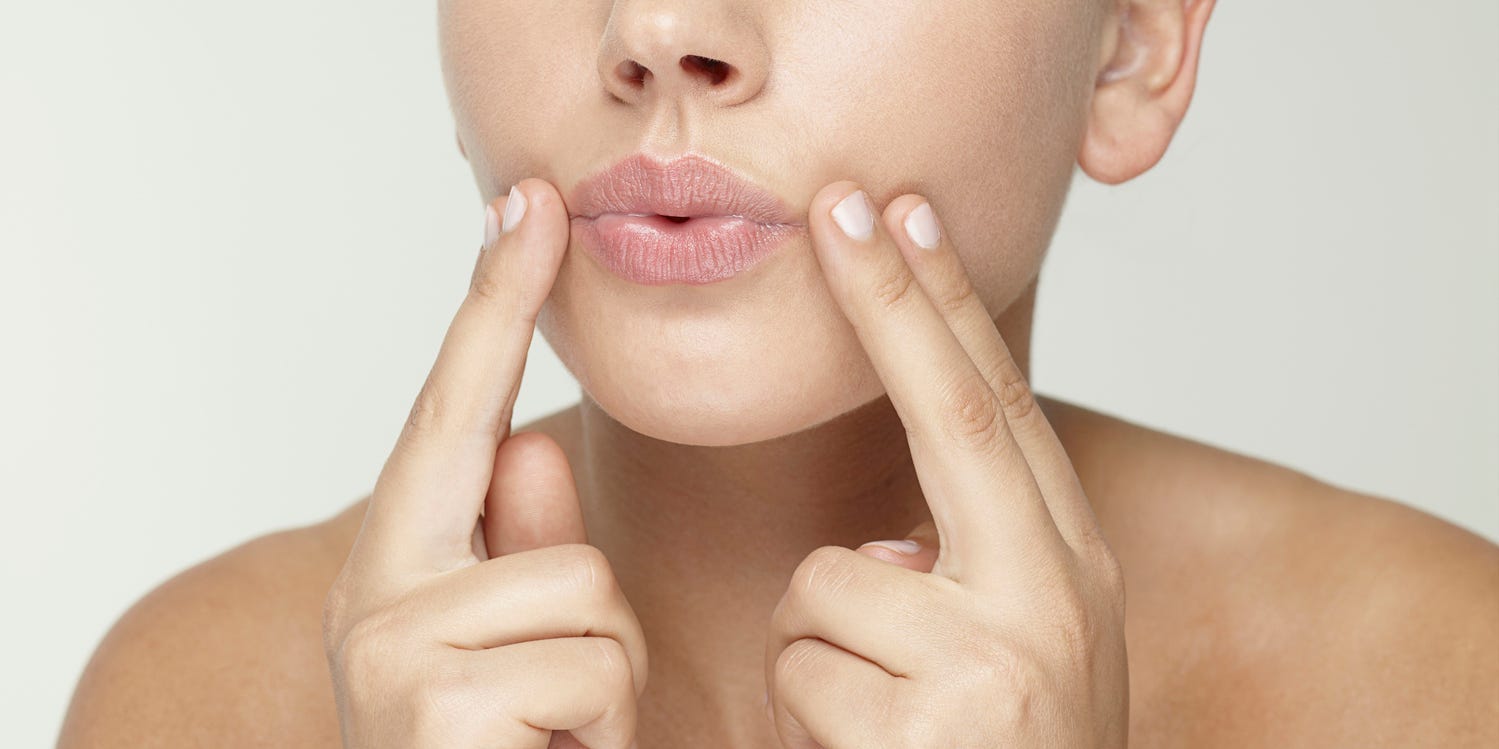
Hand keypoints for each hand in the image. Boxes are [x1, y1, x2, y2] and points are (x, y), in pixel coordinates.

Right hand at [322, 180, 647, 748]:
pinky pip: (590, 672)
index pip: (454, 410)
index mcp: (395, 568)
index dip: (496, 301)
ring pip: (591, 607)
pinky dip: (598, 731)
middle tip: (549, 715)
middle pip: (562, 542)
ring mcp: (392, 656)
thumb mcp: (522, 651)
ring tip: (550, 746)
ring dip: (603, 691)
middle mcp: (372, 602)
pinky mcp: (434, 710)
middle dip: (596, 635)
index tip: (528, 202)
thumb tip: (524, 449)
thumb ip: (519, 548)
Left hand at [764, 184, 1127, 747]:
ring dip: (819, 652)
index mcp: (1071, 573)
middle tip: (846, 203)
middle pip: (958, 412)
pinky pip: (799, 662)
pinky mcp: (931, 722)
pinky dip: (805, 707)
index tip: (902, 218)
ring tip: (877, 722)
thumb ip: (958, 583)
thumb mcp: (1008, 659)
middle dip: (895, 298)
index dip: (945, 309)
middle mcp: (1057, 600)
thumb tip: (875, 542)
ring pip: (825, 580)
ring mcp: (999, 661)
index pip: (1001, 412)